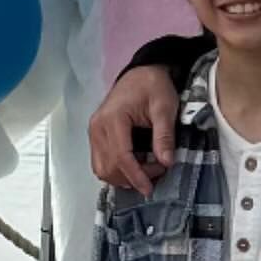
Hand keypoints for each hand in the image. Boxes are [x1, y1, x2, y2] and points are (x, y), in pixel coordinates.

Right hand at [88, 67, 177, 193]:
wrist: (142, 72)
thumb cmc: (153, 86)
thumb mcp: (165, 107)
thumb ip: (164, 136)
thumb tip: (166, 162)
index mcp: (113, 118)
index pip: (120, 157)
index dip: (135, 176)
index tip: (149, 188)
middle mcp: (97, 127)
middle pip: (108, 167)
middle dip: (132, 177)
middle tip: (157, 172)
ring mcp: (94, 132)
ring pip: (101, 168)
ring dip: (122, 177)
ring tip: (146, 171)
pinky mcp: (96, 135)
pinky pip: (101, 161)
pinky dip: (116, 170)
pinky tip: (135, 166)